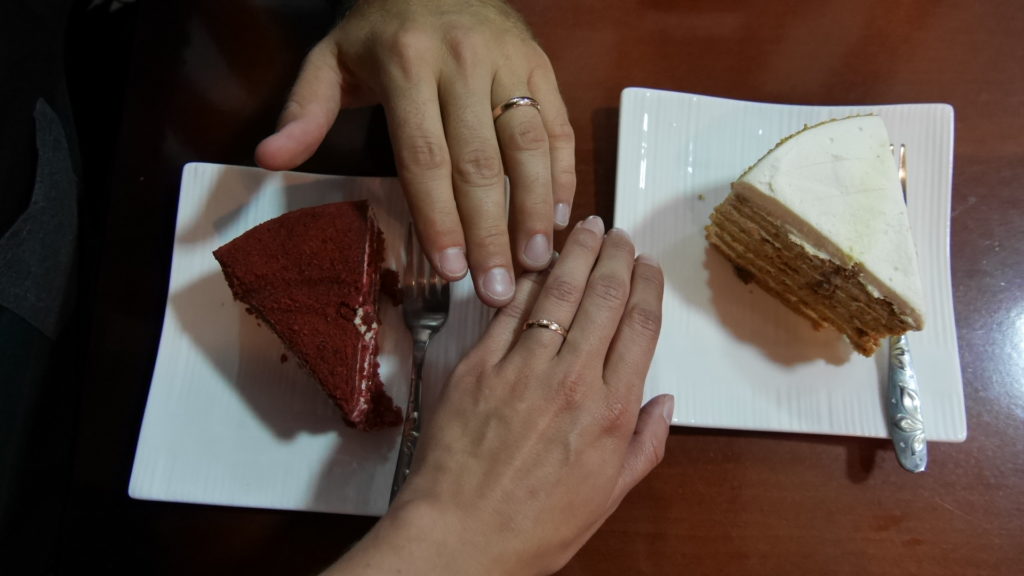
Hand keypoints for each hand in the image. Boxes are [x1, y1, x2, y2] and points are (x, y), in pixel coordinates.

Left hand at [256, 0, 576, 307]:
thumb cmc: (383, 28)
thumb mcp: (332, 58)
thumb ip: (305, 109)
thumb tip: (271, 159)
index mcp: (407, 67)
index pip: (425, 157)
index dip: (440, 218)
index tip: (450, 268)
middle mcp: (463, 64)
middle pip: (481, 163)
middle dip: (491, 232)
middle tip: (496, 287)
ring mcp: (509, 63)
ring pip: (528, 145)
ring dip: (536, 208)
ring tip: (535, 260)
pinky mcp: (541, 65)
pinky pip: (557, 124)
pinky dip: (563, 172)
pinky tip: (561, 216)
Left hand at [324, 217, 672, 575]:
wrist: (459, 538)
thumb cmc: (533, 527)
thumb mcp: (609, 496)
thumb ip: (644, 445)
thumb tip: (663, 405)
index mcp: (610, 411)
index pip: (640, 327)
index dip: (647, 287)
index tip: (649, 267)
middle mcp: (571, 380)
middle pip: (604, 298)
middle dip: (616, 257)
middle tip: (619, 235)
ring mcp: (521, 368)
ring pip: (557, 293)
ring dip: (575, 254)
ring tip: (585, 230)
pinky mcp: (478, 366)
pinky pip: (507, 311)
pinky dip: (526, 281)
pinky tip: (535, 264)